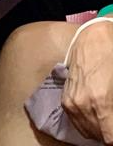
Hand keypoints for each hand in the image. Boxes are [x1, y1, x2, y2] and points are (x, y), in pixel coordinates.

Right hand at [62, 20, 112, 142]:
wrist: (95, 38)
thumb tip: (112, 124)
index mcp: (100, 103)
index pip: (109, 139)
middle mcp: (82, 105)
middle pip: (99, 137)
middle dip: (108, 132)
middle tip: (111, 121)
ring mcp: (71, 102)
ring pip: (87, 131)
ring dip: (98, 130)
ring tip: (106, 119)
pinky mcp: (65, 98)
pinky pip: (76, 121)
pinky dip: (87, 123)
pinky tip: (95, 113)